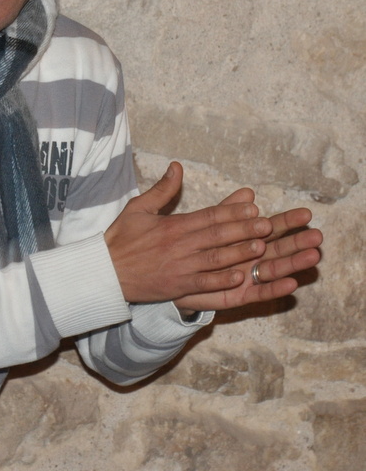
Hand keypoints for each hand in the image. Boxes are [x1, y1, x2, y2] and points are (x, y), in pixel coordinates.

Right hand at [105, 162, 271, 302]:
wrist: (105, 272)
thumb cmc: (121, 238)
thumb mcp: (138, 207)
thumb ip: (162, 189)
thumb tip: (177, 166)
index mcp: (172, 225)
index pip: (208, 216)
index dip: (232, 211)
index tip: (252, 206)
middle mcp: (179, 246)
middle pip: (217, 236)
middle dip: (243, 230)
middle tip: (267, 225)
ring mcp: (180, 268)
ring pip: (215, 259)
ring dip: (239, 253)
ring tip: (261, 247)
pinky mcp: (177, 287)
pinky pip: (205, 284)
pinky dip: (222, 281)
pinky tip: (240, 277)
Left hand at [174, 206, 322, 312]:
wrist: (170, 275)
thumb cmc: (190, 247)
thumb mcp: (205, 225)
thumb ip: (225, 209)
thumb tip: (247, 192)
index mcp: (244, 238)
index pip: (270, 227)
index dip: (287, 221)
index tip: (306, 214)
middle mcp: (250, 258)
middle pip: (278, 248)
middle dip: (297, 242)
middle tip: (318, 235)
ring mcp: (246, 278)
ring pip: (272, 270)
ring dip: (292, 264)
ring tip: (313, 256)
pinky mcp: (237, 296)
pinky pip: (257, 293)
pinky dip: (273, 289)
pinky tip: (291, 283)